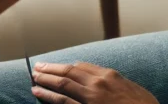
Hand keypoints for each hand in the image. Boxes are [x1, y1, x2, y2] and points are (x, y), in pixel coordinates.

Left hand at [31, 62, 158, 103]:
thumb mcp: (133, 89)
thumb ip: (117, 83)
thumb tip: (108, 80)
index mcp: (110, 75)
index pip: (83, 67)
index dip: (67, 67)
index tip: (59, 67)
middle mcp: (98, 83)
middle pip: (69, 71)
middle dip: (52, 69)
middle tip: (38, 67)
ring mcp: (91, 97)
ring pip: (62, 84)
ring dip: (46, 79)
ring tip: (34, 78)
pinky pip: (63, 102)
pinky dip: (49, 96)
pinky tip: (38, 92)